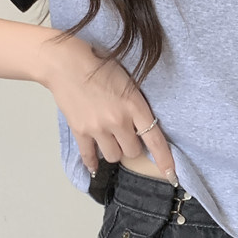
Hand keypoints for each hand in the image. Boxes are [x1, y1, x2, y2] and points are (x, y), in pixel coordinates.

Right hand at [40, 33, 176, 181]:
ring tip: (109, 138)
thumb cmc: (99, 65)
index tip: (172, 175)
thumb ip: (137, 106)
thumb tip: (142, 129)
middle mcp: (118, 120)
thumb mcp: (129, 82)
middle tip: (125, 133)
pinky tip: (93, 165)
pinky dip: (92, 162)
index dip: (164, 159)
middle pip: (133, 151)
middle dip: (131, 145)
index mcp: (134, 106)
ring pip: (113, 157)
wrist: (65, 62)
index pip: (155, 139)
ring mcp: (98, 128)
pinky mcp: (80, 131)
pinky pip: (89, 156)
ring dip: (114, 150)